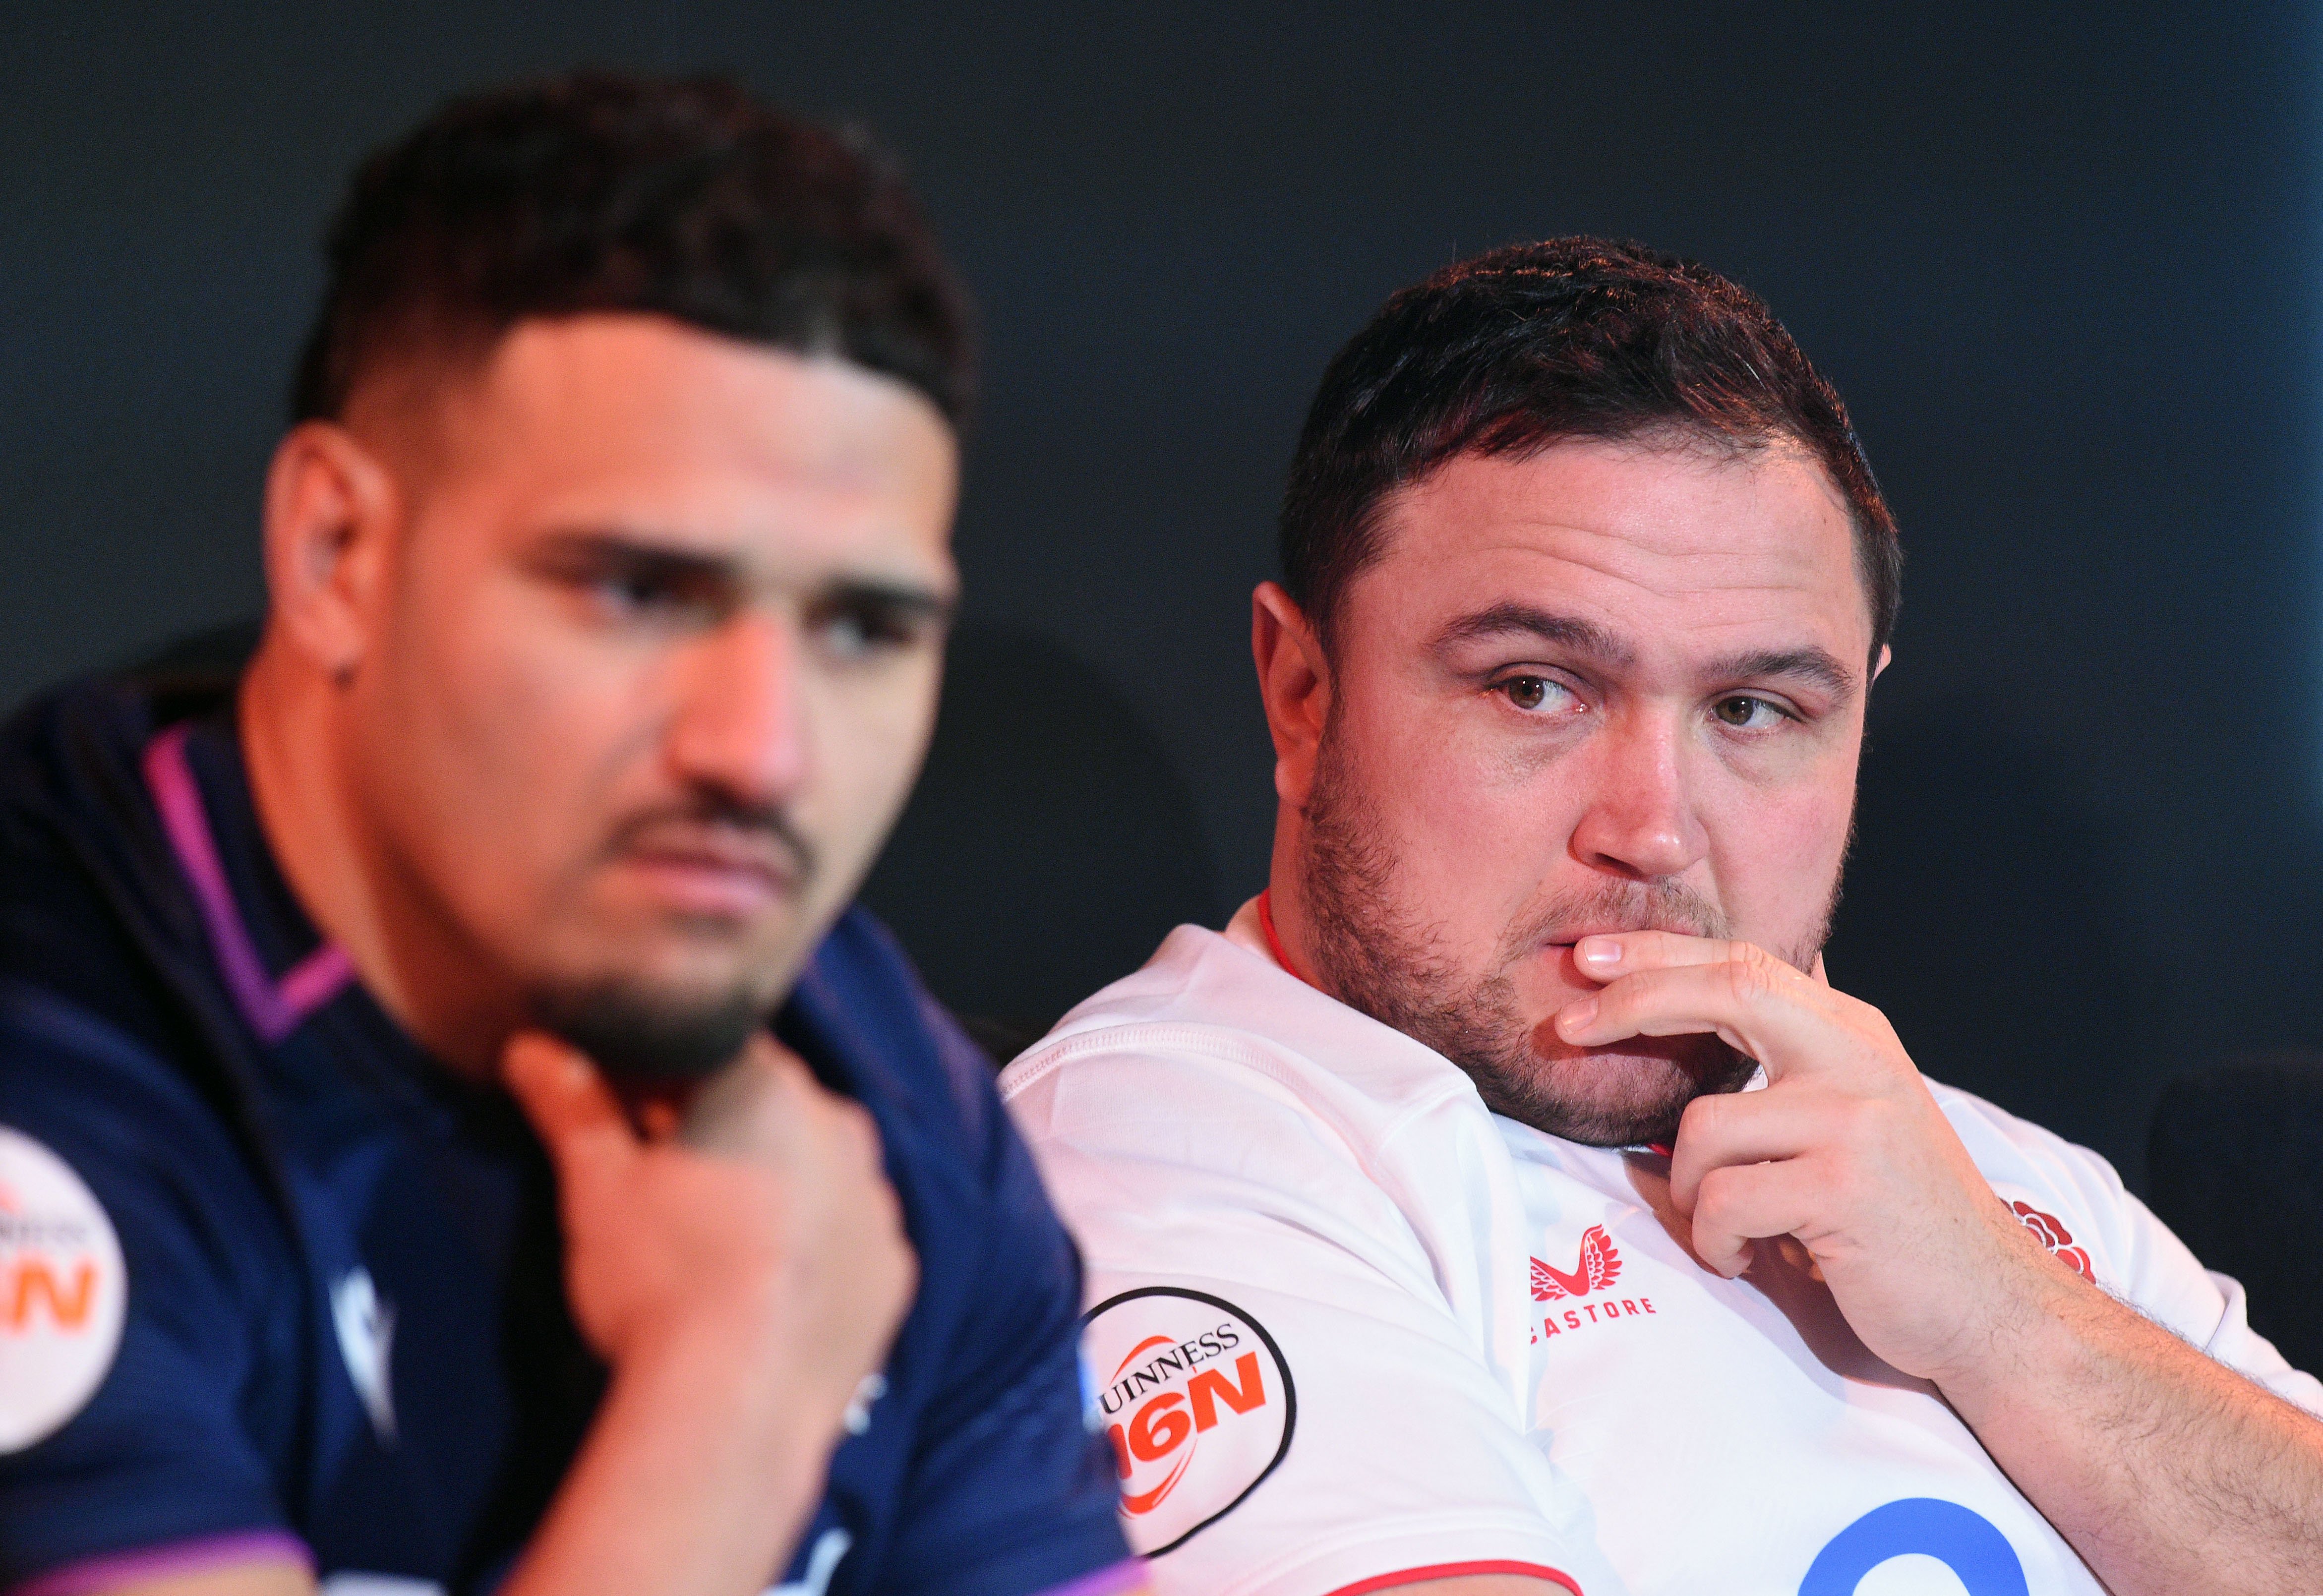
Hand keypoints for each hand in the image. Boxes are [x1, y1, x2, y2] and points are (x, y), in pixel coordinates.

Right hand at [504, 1030, 917, 1423]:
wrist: (736, 1406)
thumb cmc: (661, 1278)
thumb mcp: (599, 1185)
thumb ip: (574, 1105)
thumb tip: (532, 1048)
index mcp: (773, 1088)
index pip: (713, 1051)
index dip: (661, 1078)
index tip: (626, 1119)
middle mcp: (844, 1131)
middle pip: (770, 1111)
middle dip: (719, 1133)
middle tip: (661, 1188)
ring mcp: (879, 1205)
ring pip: (816, 1175)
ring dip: (772, 1191)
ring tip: (712, 1249)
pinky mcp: (895, 1274)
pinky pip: (847, 1242)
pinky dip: (812, 1252)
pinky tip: (765, 1289)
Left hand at [1553, 932, 2075, 1384]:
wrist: (1990, 1306)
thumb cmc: (1902, 1217)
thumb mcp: (1859, 1111)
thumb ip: (1805, 1049)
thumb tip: (1760, 973)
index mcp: (1855, 1034)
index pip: (1746, 963)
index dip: (1661, 954)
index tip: (1591, 959)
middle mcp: (1858, 1060)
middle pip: (1728, 988)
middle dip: (1634, 1000)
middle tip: (1569, 1027)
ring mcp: (1853, 1120)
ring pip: (1702, 1125)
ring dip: (1686, 1189)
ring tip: (1724, 1227)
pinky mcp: (1840, 1189)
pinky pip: (1722, 1201)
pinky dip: (1715, 1241)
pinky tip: (1745, 1259)